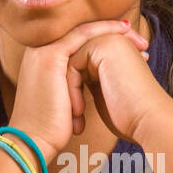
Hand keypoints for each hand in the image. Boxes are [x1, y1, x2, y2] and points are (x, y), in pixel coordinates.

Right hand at [7, 18, 155, 158]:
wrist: (32, 142)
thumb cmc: (51, 129)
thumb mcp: (66, 101)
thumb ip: (76, 87)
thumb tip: (98, 86)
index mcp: (44, 60)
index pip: (80, 42)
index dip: (107, 41)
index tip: (133, 49)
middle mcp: (41, 51)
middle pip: (84, 32)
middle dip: (114, 33)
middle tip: (141, 41)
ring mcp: (43, 51)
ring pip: (85, 30)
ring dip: (114, 30)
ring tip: (139, 41)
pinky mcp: (50, 56)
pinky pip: (82, 35)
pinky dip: (104, 31)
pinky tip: (124, 32)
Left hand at [65, 30, 169, 144]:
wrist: (149, 121)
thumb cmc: (130, 115)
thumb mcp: (106, 91)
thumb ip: (92, 78)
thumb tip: (75, 78)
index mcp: (119, 49)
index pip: (83, 64)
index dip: (77, 89)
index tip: (80, 116)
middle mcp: (115, 39)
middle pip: (75, 62)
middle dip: (71, 90)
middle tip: (75, 116)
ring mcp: (109, 40)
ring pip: (71, 64)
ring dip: (70, 92)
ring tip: (77, 117)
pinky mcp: (102, 46)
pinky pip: (72, 65)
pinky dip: (72, 90)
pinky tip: (79, 111)